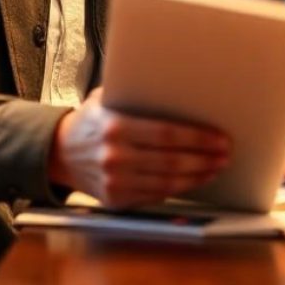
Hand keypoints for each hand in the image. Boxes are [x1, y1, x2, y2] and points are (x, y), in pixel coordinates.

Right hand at [48, 87, 229, 207]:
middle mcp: (115, 156)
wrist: (59, 153)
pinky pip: (155, 195)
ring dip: (198, 176)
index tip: (220, 138)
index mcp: (116, 127)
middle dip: (205, 159)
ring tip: (216, 167)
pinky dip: (179, 189)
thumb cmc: (91, 121)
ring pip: (168, 183)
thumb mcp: (107, 98)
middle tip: (225, 154)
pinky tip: (194, 180)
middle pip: (172, 161)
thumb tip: (177, 85)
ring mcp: (115, 181)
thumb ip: (136, 94)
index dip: (198, 138)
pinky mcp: (116, 199)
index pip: (167, 134)